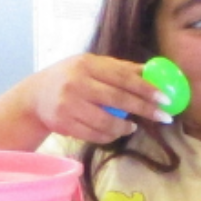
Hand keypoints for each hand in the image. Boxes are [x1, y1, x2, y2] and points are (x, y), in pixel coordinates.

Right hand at [26, 53, 170, 142]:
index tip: (165, 98)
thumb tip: (152, 70)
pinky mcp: (63, 124)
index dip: (146, 88)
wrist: (34, 97)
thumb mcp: (90, 66)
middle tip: (164, 116)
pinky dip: (108, 136)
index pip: (122, 77)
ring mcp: (68, 105)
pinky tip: (115, 132)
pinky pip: (94, 134)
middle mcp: (76, 83)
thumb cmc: (69, 78)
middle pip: (118, 99)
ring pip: (106, 122)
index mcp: (86, 64)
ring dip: (124, 127)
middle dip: (144, 109)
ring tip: (132, 127)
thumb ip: (118, 69)